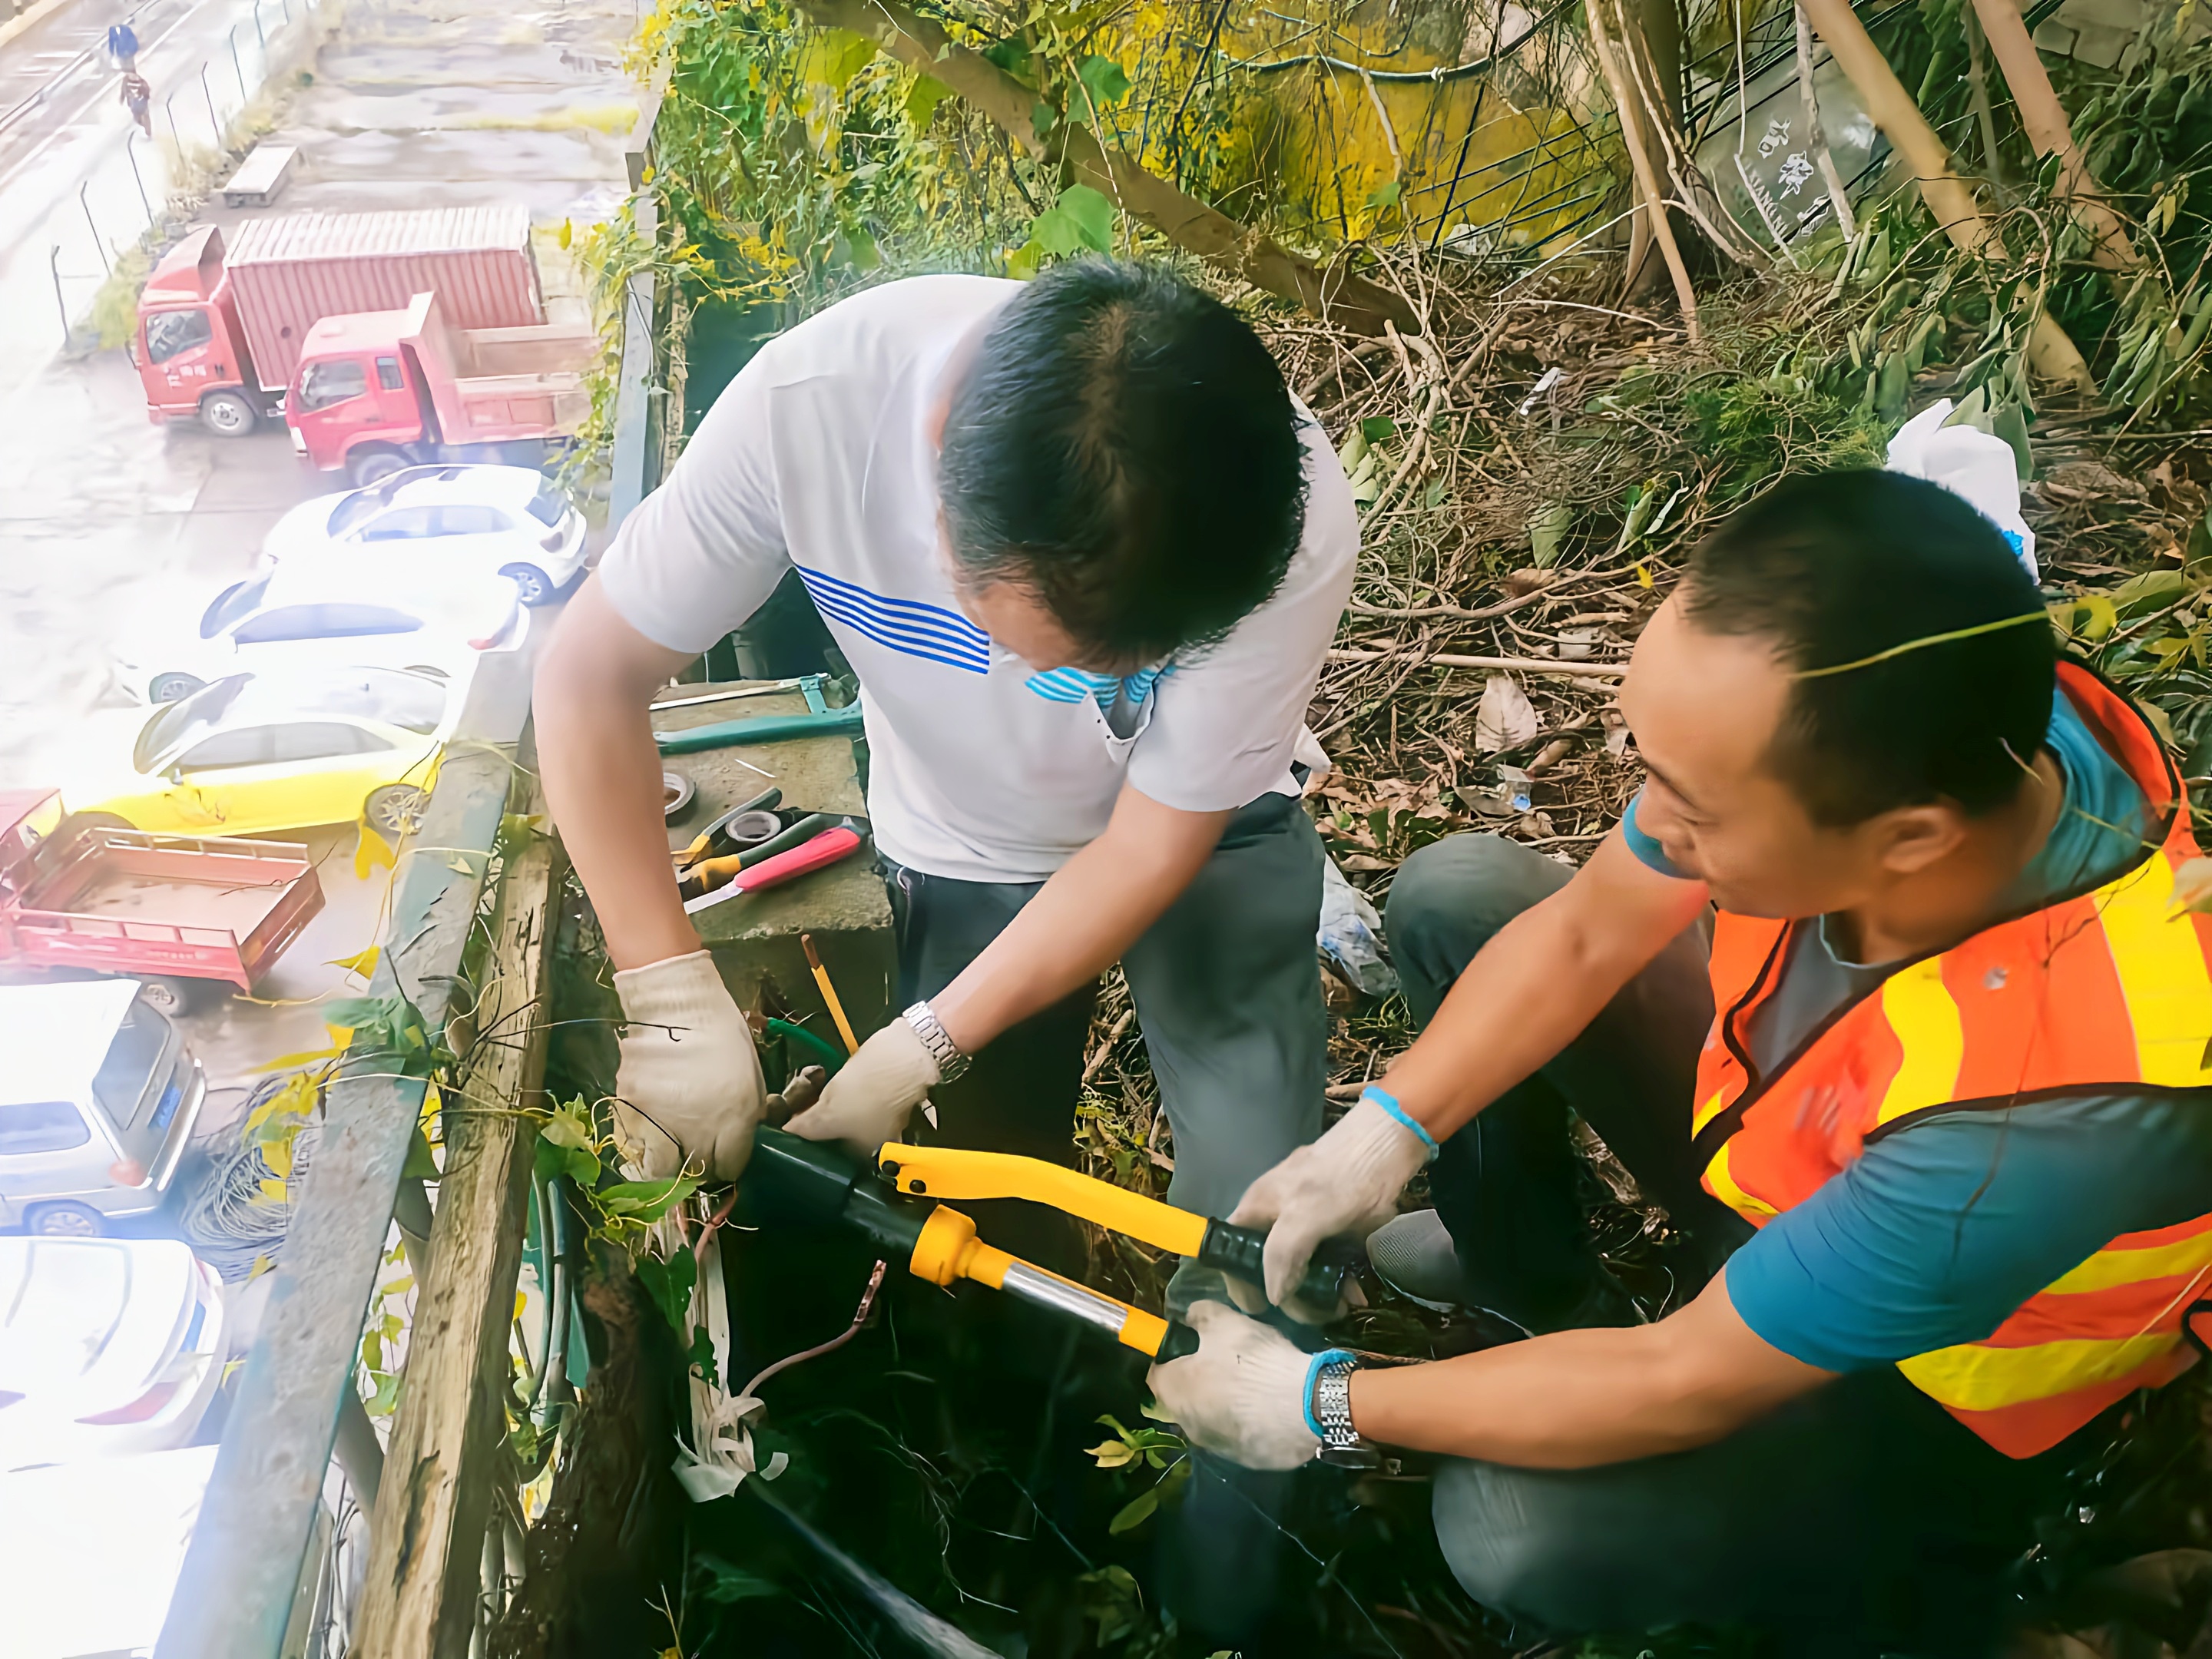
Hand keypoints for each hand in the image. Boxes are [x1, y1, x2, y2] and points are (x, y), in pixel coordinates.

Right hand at [611, 951, 765, 1180]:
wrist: (675, 1005)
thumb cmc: (722, 1035)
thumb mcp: (751, 1077)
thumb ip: (746, 1117)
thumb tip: (738, 1141)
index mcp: (733, 1118)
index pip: (730, 1168)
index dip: (730, 1163)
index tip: (728, 1154)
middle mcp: (695, 1128)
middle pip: (695, 1174)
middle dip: (700, 1167)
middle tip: (700, 1152)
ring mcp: (657, 1122)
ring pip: (658, 1170)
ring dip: (667, 1165)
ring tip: (672, 1149)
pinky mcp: (628, 1110)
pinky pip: (633, 1144)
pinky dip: (642, 1145)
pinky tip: (651, 1131)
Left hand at [782, 1016, 938, 1156]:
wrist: (903, 1052)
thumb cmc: (867, 1094)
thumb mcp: (826, 1117)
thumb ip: (801, 1131)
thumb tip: (783, 1134)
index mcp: (866, 1154)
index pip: (829, 1158)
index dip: (806, 1145)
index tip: (786, 1131)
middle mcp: (872, 1138)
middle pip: (829, 1132)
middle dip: (808, 1115)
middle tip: (790, 1104)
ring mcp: (874, 1112)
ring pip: (834, 1110)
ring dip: (815, 1097)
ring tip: (805, 1083)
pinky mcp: (873, 1088)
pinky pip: (843, 1093)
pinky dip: (830, 1085)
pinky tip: (818, 1074)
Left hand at [1147, 1302, 1318, 1470]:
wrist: (1304, 1407)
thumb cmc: (1254, 1362)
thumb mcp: (1224, 1321)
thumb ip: (1199, 1314)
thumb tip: (1190, 1317)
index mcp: (1175, 1391)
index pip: (1157, 1374)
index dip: (1171, 1357)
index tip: (1192, 1347)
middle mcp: (1188, 1426)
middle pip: (1185, 1400)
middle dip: (1200, 1383)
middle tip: (1228, 1363)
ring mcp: (1218, 1448)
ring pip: (1213, 1421)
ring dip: (1225, 1406)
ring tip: (1254, 1387)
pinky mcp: (1247, 1461)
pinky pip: (1242, 1437)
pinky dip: (1250, 1425)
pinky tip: (1271, 1410)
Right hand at [1228, 1091, 1430, 1314]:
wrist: (1389, 1141)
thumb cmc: (1342, 1176)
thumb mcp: (1305, 1215)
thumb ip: (1282, 1254)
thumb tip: (1273, 1297)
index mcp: (1257, 1208)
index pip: (1233, 1254)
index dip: (1241, 1285)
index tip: (1261, 1313)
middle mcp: (1276, 1216)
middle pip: (1271, 1267)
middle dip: (1294, 1296)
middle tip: (1320, 1313)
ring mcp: (1306, 1220)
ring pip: (1303, 1267)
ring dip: (1321, 1291)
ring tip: (1343, 1304)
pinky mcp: (1335, 1224)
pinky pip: (1330, 1259)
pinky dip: (1340, 1277)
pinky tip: (1356, 1290)